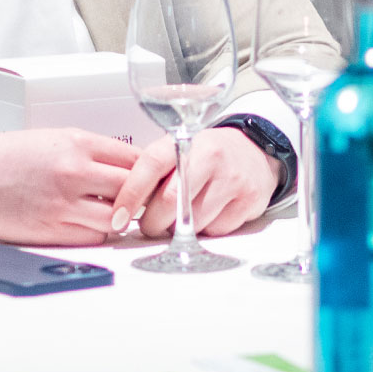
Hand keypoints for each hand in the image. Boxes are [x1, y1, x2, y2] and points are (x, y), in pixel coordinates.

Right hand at [0, 128, 143, 243]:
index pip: (135, 160)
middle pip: (132, 190)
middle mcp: (74, 172)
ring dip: (117, 218)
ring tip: (108, 213)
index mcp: (78, 143)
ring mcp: (63, 203)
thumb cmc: (11, 157)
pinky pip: (93, 236)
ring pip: (117, 218)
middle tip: (136, 201)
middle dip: (138, 197)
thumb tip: (132, 169)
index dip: (147, 172)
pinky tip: (84, 222)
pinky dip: (96, 232)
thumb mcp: (56, 139)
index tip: (148, 179)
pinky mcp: (52, 230)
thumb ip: (94, 152)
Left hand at [108, 126, 280, 239]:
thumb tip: (121, 207)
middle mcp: (210, 157)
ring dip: (180, 228)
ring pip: (193, 222)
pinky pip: (216, 230)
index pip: (150, 166)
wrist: (253, 150)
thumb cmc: (205, 154)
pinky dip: (206, 229)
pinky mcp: (248, 201)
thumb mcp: (176, 150)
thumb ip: (150, 173)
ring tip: (183, 215)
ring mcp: (232, 179)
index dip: (130, 195)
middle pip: (169, 202)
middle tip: (150, 224)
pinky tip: (209, 213)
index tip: (118, 217)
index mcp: (184, 141)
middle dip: (153, 222)